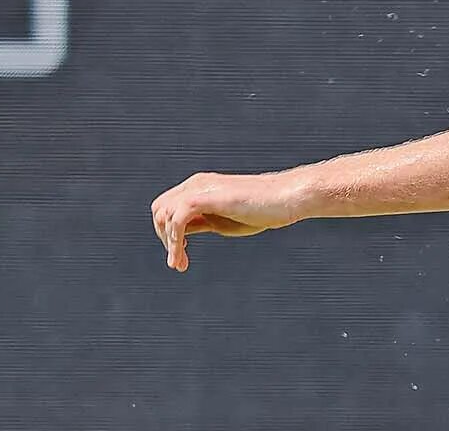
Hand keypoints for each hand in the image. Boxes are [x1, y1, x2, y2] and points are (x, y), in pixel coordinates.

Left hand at [149, 171, 302, 272]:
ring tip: (180, 263)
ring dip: (169, 243)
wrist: (289, 198)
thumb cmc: (264, 210)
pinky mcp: (207, 197)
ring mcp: (201, 188)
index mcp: (200, 187)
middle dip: (164, 237)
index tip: (181, 254)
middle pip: (159, 209)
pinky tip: (183, 257)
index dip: (167, 233)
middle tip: (178, 261)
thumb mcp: (224, 220)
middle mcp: (196, 183)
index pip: (167, 207)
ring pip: (164, 215)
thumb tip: (180, 234)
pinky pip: (177, 219)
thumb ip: (202, 223)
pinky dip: (175, 241)